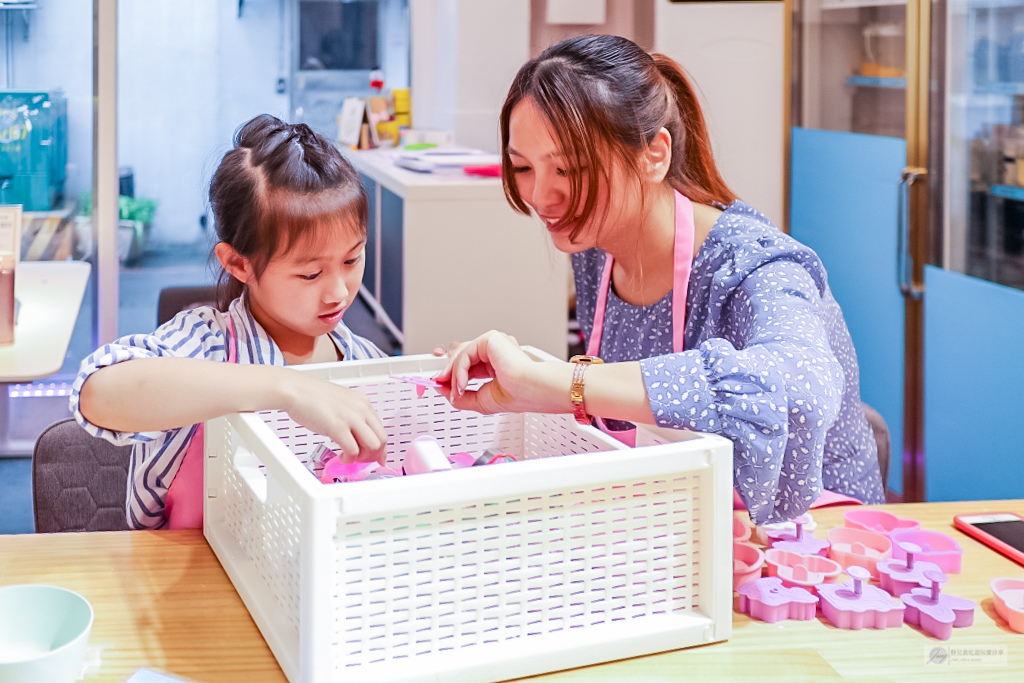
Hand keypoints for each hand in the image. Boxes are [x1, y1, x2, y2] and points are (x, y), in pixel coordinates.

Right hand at [281, 373, 386, 463]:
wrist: (294, 389)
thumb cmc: (311, 396)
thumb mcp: (340, 402)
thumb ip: (351, 416)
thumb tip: (356, 435)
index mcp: (363, 402)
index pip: (381, 429)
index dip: (380, 447)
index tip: (376, 456)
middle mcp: (361, 409)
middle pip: (381, 439)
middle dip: (374, 455)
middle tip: (362, 461)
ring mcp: (351, 417)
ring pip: (373, 446)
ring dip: (363, 457)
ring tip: (350, 457)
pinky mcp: (338, 427)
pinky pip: (353, 451)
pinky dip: (349, 459)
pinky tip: (341, 457)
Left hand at [433, 330, 570, 414]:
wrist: (533, 390)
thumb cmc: (520, 395)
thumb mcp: (481, 400)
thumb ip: (460, 395)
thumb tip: (442, 388)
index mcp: (497, 364)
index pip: (468, 364)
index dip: (453, 374)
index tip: (441, 385)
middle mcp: (496, 352)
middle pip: (461, 355)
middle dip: (447, 372)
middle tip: (439, 384)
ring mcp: (493, 344)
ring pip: (461, 354)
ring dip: (454, 374)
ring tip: (456, 389)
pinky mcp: (490, 339)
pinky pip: (465, 353)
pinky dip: (459, 369)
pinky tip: (462, 383)